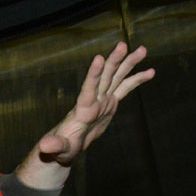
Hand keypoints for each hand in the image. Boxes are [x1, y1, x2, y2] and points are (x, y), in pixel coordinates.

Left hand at [15, 42, 153, 189]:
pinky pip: (125, 88)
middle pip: (105, 76)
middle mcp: (94, 100)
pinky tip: (150, 72)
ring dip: (129, 63)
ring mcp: (103, 100)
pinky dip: (136, 79)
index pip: (88, 89)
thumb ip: (54, 145)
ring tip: (143, 50)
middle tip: (123, 45)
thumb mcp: (58, 149)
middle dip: (114, 61)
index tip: (99, 58)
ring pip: (117, 77)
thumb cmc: (62, 148)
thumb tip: (44, 146)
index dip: (93, 74)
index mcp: (83, 109)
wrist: (68, 145)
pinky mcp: (110, 103)